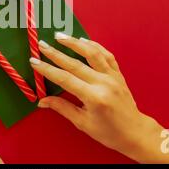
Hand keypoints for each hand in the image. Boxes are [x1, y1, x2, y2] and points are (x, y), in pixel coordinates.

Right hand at [30, 33, 160, 158]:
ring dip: (74, 43)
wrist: (135, 132)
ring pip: (92, 53)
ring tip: (60, 35)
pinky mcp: (118, 74)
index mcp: (94, 97)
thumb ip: (62, 108)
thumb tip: (41, 101)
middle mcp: (103, 83)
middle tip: (41, 44)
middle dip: (55, 53)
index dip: (47, 69)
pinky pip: (106, 55)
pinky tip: (83, 40)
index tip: (34, 61)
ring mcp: (112, 76)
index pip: (65, 79)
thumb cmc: (108, 132)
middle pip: (75, 63)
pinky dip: (94, 45)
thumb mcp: (83, 123)